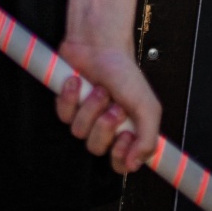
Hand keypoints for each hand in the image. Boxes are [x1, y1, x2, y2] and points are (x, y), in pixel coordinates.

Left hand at [54, 37, 160, 174]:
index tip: (124, 137)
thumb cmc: (124, 72)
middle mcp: (104, 127)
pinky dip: (71, 97)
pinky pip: (63, 115)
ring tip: (99, 89)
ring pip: (79, 132)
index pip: (120, 164)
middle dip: (104, 126)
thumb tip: (135, 165)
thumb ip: (148, 140)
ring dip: (91, 108)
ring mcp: (84, 116)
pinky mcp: (66, 104)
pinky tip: (78, 82)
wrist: (99, 45)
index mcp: (126, 131)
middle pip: (96, 148)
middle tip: (114, 107)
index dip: (120, 156)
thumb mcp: (148, 107)